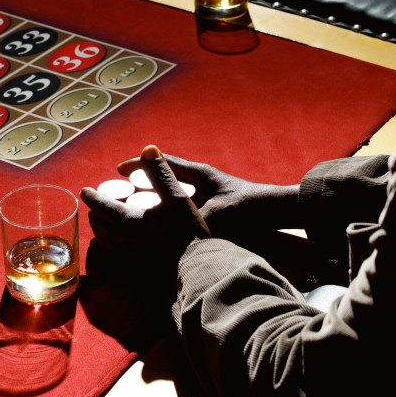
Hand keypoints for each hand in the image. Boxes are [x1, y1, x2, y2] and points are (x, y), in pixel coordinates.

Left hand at [81, 145, 209, 265]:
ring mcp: (127, 255)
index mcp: (128, 221)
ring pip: (102, 237)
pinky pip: (112, 250)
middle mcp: (122, 239)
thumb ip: (161, 173)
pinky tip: (120, 237)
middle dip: (95, 209)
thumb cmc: (188, 234)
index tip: (86, 190)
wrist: (197, 270)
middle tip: (100, 200)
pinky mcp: (133, 266)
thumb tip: (148, 148)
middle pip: (97, 221)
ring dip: (100, 224)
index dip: (91, 196)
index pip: (99, 205)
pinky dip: (109, 239)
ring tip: (107, 217)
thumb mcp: (177, 198)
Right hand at [116, 152, 300, 239]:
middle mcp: (202, 179)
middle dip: (143, 179)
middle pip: (165, 174)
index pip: (163, 163)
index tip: (118, 169)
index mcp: (200, 174)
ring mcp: (209, 191)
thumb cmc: (250, 208)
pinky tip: (164, 223)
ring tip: (136, 205)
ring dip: (157, 194)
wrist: (277, 211)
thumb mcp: (218, 215)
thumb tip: (168, 233)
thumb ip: (192, 222)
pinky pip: (184, 203)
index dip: (139, 165)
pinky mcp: (215, 204)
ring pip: (175, 189)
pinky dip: (170, 208)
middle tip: (121, 187)